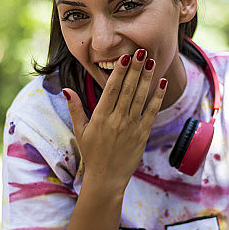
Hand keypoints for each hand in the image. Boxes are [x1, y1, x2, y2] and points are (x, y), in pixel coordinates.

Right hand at [62, 49, 167, 187]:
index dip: (120, 72)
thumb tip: (66, 89)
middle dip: (136, 69)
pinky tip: (162, 83)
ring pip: (140, 97)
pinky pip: (152, 112)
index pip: (111, 89)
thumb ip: (75, 108)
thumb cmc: (92, 153)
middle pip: (128, 89)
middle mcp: (117, 119)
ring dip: (147, 78)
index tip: (125, 57)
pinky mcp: (143, 134)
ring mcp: (131, 127)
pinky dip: (157, 97)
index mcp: (100, 117)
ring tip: (152, 62)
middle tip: (142, 51)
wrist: (107, 178)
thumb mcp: (80, 131)